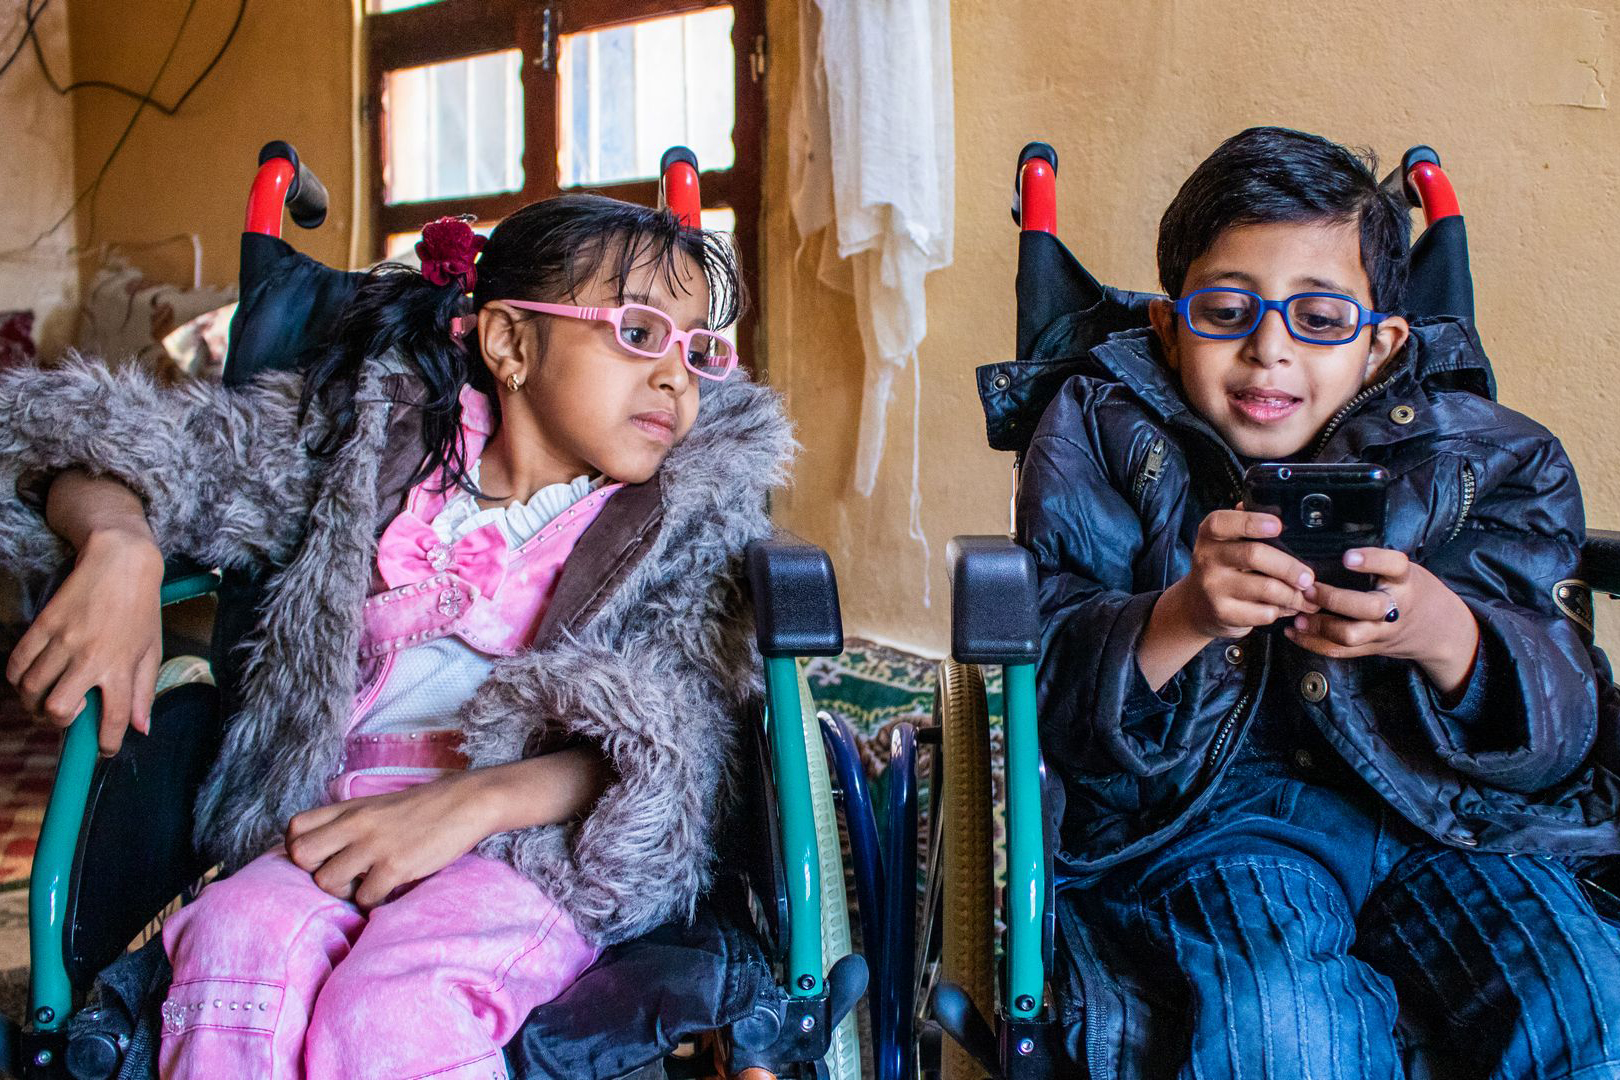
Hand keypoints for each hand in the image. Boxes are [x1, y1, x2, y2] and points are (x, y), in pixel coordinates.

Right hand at [6, 528, 163, 754]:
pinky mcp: (43, 625)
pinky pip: (17, 663)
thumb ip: (144, 692)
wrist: (121, 563)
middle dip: (58, 722)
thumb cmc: (141, 608)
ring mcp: (63, 640)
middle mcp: (91, 656)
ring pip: (31, 688)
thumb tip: (140, 729)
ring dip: (34, 702)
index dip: (106, 744)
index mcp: (122, 666)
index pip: (111, 719)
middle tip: (67, 716)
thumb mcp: (152, 650)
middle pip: (58, 709)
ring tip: (46, 699)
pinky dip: (17, 678)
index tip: (103, 749)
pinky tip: (29, 680)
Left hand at [286, 773, 493, 907]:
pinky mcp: (396, 866)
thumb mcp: (379, 805)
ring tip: (365, 887)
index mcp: (350, 808)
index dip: (299, 850)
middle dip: (313, 874)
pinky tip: (388, 891)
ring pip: (327, 882)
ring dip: (344, 893)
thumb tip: (325, 852)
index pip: (295, 828)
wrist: (467, 803)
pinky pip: (365, 898)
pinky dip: (374, 901)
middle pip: (301, 855)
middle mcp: (356, 824)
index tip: (323, 859)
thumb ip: (349, 822)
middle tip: (340, 877)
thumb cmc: (424, 808)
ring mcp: (375, 845)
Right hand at [1137, 509, 1318, 691]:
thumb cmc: (1223, 568)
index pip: (1224, 523)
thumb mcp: (1226, 543)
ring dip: (1293, 594)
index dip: (1252, 522)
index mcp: (1210, 535)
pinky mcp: (1223, 613)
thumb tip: (1278, 509)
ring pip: (1266, 588)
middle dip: (1289, 566)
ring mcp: (1213, 587)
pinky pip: (1264, 612)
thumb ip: (1246, 526)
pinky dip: (1281, 611)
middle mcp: (1207, 559)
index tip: (1277, 525)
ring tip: (1305, 596)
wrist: (1197, 607)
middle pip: (1254, 555)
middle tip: (1308, 577)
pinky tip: (1285, 608)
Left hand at [1286, 547, 1479, 697]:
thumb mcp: (1404, 571)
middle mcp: (1395, 607)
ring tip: (1297, 615)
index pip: (1394, 566)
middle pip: (1368, 607)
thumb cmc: (1411, 590)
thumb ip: (1377, 564)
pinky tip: (1294, 632)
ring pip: (1351, 635)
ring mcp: (1383, 631)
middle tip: (1309, 589)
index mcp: (1405, 581)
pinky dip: (1313, 643)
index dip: (1372, 560)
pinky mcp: (1372, 648)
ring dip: (1319, 626)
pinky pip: (1341, 651)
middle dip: (1334, 599)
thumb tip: (1329, 544)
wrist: (1439, 630)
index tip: (1347, 557)